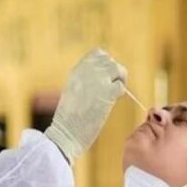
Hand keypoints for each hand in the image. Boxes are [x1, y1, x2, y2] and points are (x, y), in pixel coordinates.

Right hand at [45, 48, 126, 162]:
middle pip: (110, 61)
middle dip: (114, 73)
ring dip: (119, 81)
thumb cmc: (68, 117)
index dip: (105, 64)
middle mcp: (87, 71)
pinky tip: (111, 102)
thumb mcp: (72, 90)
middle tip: (111, 88)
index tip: (104, 77)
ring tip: (112, 95)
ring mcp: (97, 80)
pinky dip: (118, 93)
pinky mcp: (106, 92)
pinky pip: (120, 86)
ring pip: (118, 70)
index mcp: (77, 70)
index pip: (98, 54)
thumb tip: (105, 76)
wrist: (66, 132)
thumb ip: (86, 79)